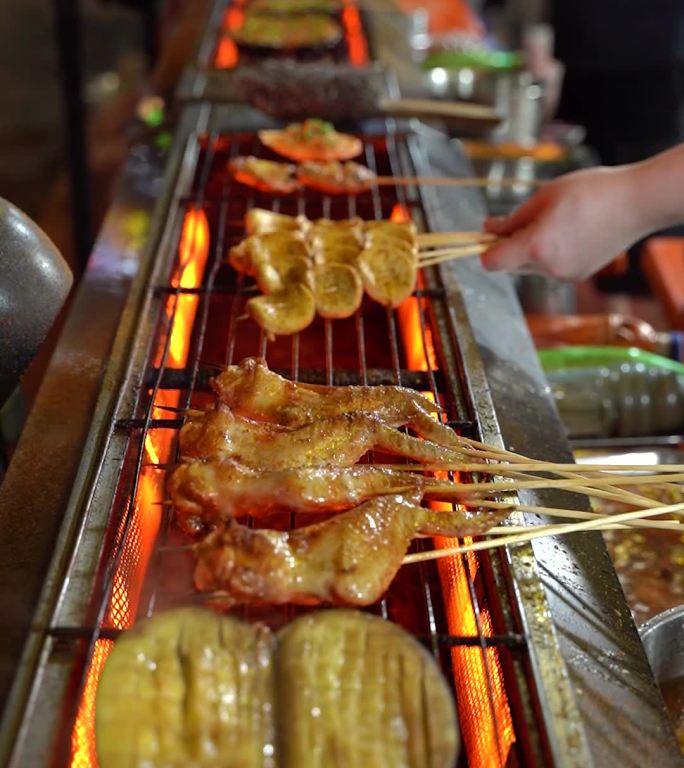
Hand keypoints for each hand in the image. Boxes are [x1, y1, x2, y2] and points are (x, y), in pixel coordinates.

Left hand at [480, 166, 642, 280]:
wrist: (637, 202)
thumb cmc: (591, 191)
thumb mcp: (544, 197)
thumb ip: (512, 219)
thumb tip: (488, 230)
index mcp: (536, 247)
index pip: (492, 263)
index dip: (484, 250)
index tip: (487, 237)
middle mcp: (548, 267)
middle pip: (511, 264)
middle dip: (511, 245)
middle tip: (524, 219)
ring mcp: (564, 275)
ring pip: (532, 265)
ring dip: (533, 248)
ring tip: (557, 220)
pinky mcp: (578, 275)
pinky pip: (551, 266)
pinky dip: (552, 252)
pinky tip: (572, 231)